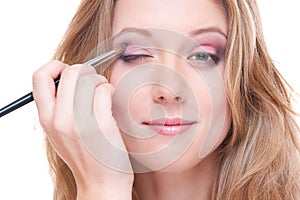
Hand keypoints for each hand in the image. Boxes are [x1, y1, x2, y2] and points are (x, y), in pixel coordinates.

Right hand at [32, 60, 132, 198]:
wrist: (101, 184)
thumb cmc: (85, 155)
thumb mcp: (60, 133)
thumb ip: (59, 108)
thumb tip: (68, 76)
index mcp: (47, 119)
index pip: (40, 77)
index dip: (55, 67)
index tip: (68, 72)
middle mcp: (60, 120)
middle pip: (70, 72)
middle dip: (85, 72)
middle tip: (92, 83)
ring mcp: (80, 123)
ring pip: (89, 78)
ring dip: (99, 80)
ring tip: (102, 92)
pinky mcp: (101, 126)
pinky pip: (104, 90)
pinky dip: (109, 89)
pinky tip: (110, 99)